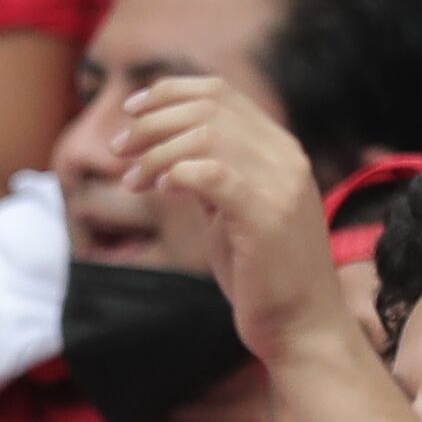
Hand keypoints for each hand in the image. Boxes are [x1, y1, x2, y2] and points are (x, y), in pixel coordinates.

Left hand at [123, 75, 350, 364]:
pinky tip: (158, 190)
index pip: (221, 93)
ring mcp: (281, 186)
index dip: (168, 93)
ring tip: (132, 180)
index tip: (131, 112)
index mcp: (281, 150)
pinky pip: (212, 174)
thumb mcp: (236, 211)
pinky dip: (176, 173)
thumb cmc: (264, 275)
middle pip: (208, 108)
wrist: (303, 328)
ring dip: (155, 152)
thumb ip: (214, 175)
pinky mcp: (267, 218)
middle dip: (151, 123)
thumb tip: (166, 149)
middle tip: (119, 151)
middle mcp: (286, 159)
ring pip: (205, 136)